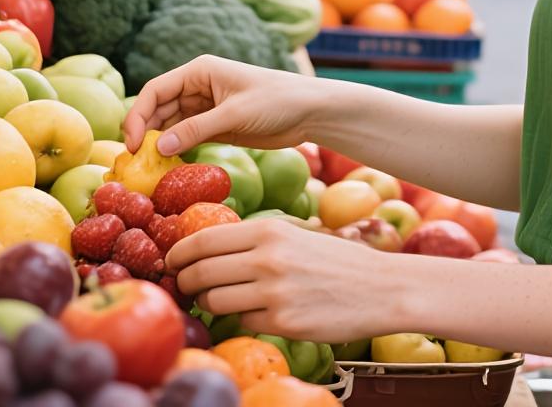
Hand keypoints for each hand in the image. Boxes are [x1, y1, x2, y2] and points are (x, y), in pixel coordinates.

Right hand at [122, 55, 324, 155]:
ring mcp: (205, 108)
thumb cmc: (276, 101)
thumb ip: (196, 129)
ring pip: (169, 126)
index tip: (131, 144)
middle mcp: (197, 87)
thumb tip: (158, 147)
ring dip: (158, 145)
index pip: (156, 90)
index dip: (138, 115)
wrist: (308, 112)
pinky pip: (185, 138)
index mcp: (199, 72)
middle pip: (158, 109)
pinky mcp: (214, 126)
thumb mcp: (235, 114)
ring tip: (147, 170)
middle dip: (144, 133)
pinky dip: (175, 151)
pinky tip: (168, 168)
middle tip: (134, 164)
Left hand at [170, 217, 405, 342]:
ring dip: (208, 303)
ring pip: (215, 300)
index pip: (204, 240)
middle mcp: (268, 257)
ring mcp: (274, 292)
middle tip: (183, 287)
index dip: (179, 253)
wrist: (380, 287)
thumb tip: (208, 248)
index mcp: (270, 229)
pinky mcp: (283, 322)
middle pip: (201, 272)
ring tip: (216, 300)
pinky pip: (241, 321)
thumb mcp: (296, 234)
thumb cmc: (335, 260)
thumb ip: (257, 239)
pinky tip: (252, 313)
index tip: (172, 262)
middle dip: (184, 282)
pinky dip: (240, 318)